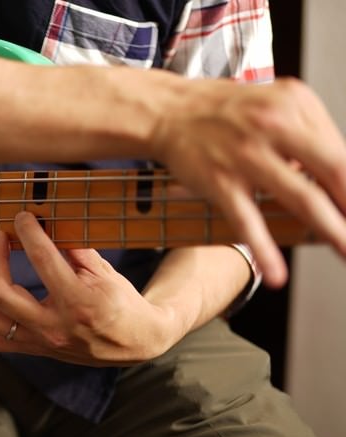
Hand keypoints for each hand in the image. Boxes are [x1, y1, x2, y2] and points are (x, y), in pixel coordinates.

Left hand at [0, 212, 184, 365]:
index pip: (43, 261)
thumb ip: (73, 248)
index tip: (21, 216)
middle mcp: (52, 327)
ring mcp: (38, 342)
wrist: (135, 342)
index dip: (28, 233)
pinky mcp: (30, 348)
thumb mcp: (105, 271)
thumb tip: (43, 219)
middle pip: (2, 292)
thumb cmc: (122, 301)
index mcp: (77, 302)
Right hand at [151, 77, 345, 286]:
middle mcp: (275, 126)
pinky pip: (247, 221)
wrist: (168, 111)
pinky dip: (264, 250)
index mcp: (295, 104)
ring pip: (301, 198)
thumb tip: (336, 175)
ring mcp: (246, 156)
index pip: (341, 150)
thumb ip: (306, 131)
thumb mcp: (274, 102)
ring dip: (332, 231)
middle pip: (334, 171)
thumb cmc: (222, 112)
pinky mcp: (219, 181)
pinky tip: (277, 274)